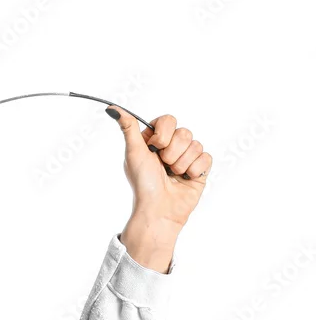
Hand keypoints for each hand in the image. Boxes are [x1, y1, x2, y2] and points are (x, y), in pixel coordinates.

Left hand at [106, 107, 210, 230]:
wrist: (158, 209)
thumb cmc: (143, 183)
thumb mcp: (133, 153)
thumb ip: (128, 128)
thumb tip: (112, 109)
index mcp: (154, 140)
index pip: (168, 120)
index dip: (163, 134)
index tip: (154, 148)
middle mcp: (171, 147)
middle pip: (184, 132)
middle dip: (172, 151)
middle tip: (163, 166)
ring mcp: (186, 157)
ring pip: (195, 145)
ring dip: (181, 163)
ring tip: (172, 175)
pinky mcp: (199, 169)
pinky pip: (206, 157)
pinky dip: (194, 170)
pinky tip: (184, 179)